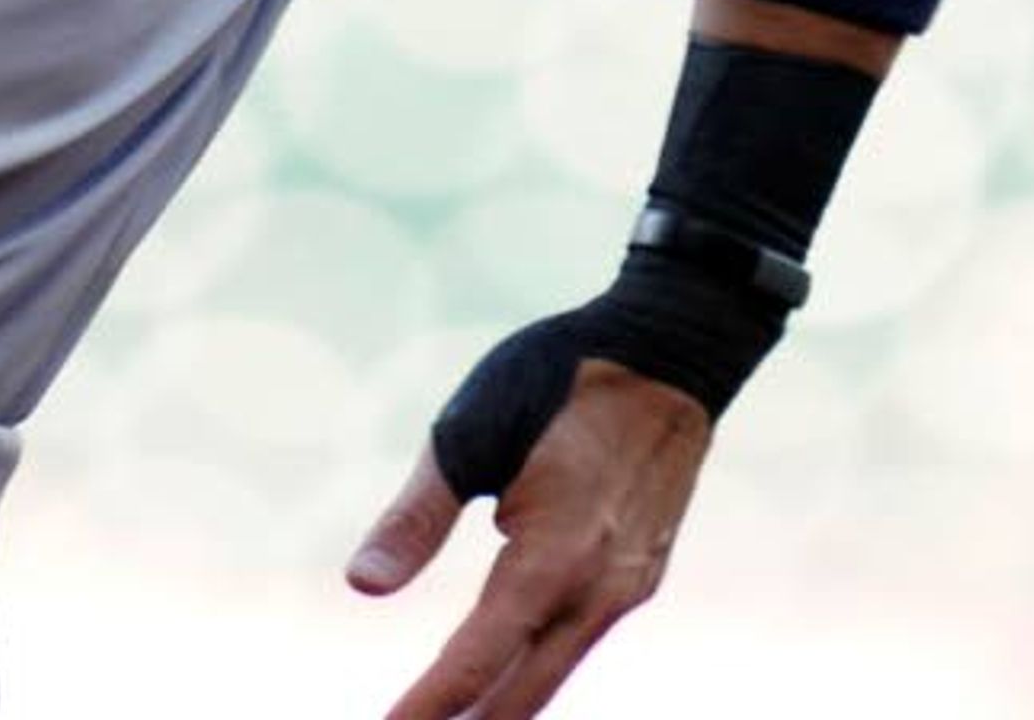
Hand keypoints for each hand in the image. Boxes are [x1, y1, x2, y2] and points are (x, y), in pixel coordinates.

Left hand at [345, 359, 714, 719]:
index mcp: (551, 558)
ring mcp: (626, 589)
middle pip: (518, 696)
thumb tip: (361, 585)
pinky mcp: (639, 577)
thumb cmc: (559, 380)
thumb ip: (416, 518)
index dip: (427, 707)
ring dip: (497, 709)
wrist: (671, 350)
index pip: (474, 660)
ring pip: (551, 677)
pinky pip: (576, 645)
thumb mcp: (471, 433)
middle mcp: (597, 591)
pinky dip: (535, 675)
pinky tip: (500, 683)